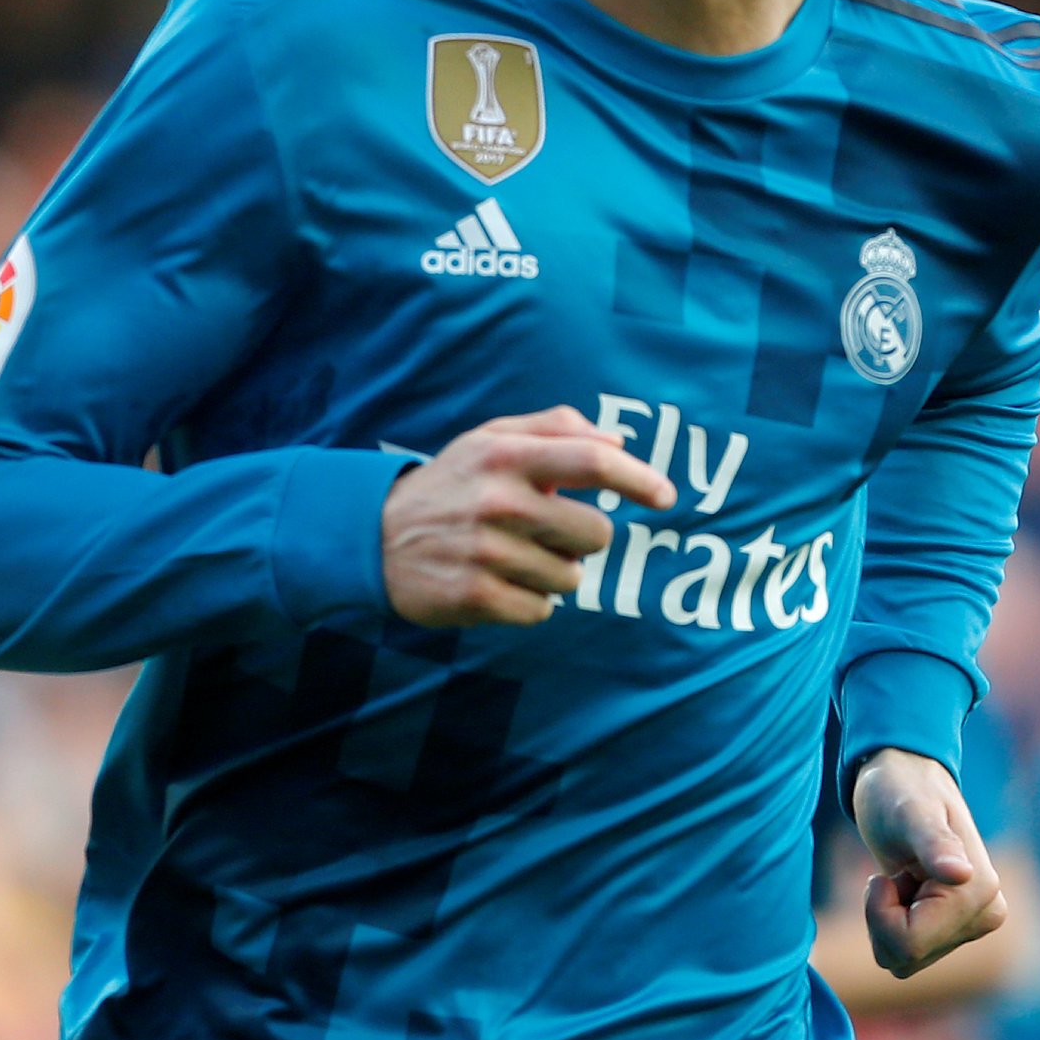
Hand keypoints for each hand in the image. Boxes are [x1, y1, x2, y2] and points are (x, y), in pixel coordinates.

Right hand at [383, 406, 674, 627]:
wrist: (373, 537)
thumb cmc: (451, 484)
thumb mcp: (490, 438)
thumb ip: (554, 428)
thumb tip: (616, 442)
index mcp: (507, 455)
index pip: (593, 463)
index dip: (639, 479)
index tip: (666, 497)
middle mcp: (499, 502)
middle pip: (595, 533)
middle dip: (582, 538)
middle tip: (547, 532)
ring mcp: (487, 553)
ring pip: (571, 578)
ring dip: (553, 572)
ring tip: (513, 557)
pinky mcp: (476, 598)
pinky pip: (541, 611)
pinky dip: (529, 602)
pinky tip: (498, 583)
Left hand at [851, 749, 1007, 977]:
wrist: (905, 781)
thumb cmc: (900, 790)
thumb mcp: (909, 812)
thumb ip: (934, 844)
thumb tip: (963, 876)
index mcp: (980, 891)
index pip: (909, 944)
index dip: (879, 913)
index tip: (884, 875)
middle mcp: (987, 913)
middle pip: (906, 958)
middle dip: (882, 919)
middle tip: (893, 874)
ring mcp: (975, 923)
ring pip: (905, 960)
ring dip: (886, 920)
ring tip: (902, 877)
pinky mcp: (959, 928)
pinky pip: (907, 953)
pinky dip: (892, 924)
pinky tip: (906, 889)